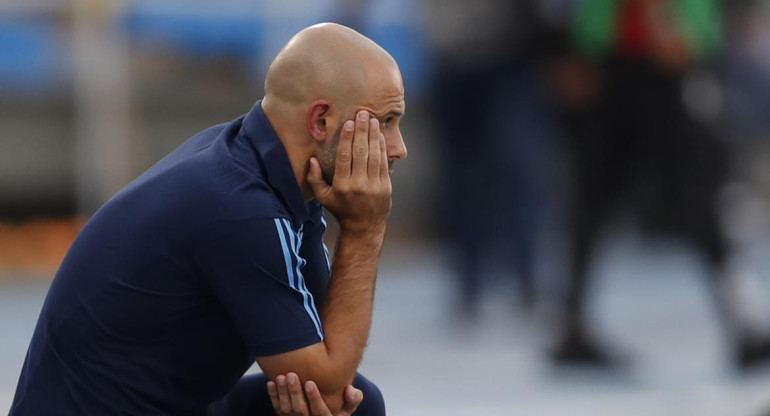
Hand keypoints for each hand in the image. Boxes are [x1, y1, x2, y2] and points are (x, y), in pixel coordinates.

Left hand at [267, 373, 362, 415]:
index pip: (320, 412)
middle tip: (291, 375)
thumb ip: (353, 398)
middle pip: (300, 410)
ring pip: (287, 410)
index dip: (314, 398)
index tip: (309, 382)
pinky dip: (273, 396)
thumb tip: (350, 389)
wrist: (321, 413)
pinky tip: (271, 382)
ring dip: (283, 393)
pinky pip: (277, 409)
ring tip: (281, 377)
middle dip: (294, 393)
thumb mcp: (348, 406)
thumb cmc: (337, 406)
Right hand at [307, 110, 390, 234]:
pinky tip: (379, 136)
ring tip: (372, 120)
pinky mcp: (385, 186)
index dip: (347, 138)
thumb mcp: (323, 198)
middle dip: (362, 131)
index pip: (344, 157)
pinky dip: (382, 148)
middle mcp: (358, 184)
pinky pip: (384, 163)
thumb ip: (315, 179)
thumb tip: (312, 160)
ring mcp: (374, 185)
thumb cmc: (341, 210)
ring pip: (374, 155)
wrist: (364, 227)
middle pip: (360, 152)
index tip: (349, 123)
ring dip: (373, 136)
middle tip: (363, 114)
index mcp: (342, 185)